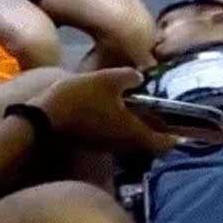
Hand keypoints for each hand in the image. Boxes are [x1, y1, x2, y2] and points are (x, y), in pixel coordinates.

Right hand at [31, 68, 178, 154]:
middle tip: (156, 106)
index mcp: (134, 133)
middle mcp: (125, 145)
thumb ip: (129, 77)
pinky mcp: (95, 142)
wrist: (44, 119)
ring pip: (132, 139)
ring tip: (134, 102)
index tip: (178, 118)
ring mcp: (109, 146)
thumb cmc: (81, 99)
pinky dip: (121, 124)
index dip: (176, 133)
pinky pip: (117, 136)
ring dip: (137, 125)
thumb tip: (140, 77)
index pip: (166, 143)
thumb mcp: (108, 79)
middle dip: (156, 127)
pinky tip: (113, 105)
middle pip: (150, 143)